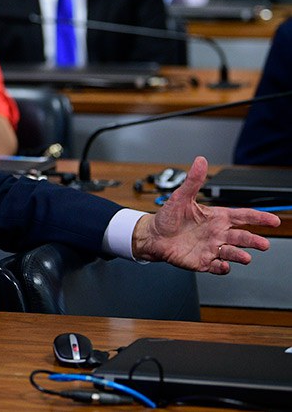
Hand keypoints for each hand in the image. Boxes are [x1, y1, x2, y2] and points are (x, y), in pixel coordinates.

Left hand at [131, 157, 279, 273]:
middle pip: (242, 237)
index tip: (273, 220)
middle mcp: (218, 234)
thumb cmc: (168, 217)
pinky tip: (224, 266)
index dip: (259, 218)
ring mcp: (211, 248)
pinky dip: (222, 267)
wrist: (153, 236)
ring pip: (232, 253)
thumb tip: (200, 161)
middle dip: (254, 241)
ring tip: (246, 257)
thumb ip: (193, 181)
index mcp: (217, 217)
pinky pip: (216, 266)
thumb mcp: (180, 197)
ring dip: (240, 255)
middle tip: (264, 244)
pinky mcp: (202, 261)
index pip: (243, 216)